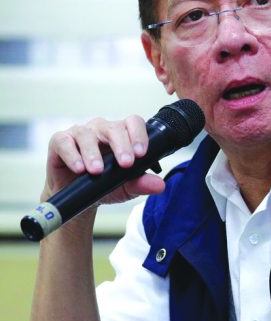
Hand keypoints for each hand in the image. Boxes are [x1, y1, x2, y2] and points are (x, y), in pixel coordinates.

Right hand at [42, 115, 165, 206]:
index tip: (142, 154)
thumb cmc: (105, 185)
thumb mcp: (126, 187)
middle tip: (126, 164)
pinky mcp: (60, 141)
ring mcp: (81, 133)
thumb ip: (142, 184)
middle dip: (121, 145)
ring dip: (93, 153)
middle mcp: (102, 130)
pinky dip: (72, 155)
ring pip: (87, 134)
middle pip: (114, 128)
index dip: (139, 135)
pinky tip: (79, 168)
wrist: (79, 197)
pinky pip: (65, 142)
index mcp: (122, 134)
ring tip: (97, 171)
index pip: (133, 123)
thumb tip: (160, 185)